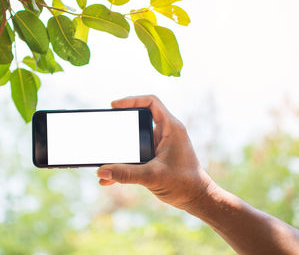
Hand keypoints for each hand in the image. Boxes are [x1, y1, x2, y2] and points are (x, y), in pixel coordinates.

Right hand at [97, 95, 215, 209]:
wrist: (197, 199)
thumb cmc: (184, 183)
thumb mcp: (152, 176)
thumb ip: (126, 174)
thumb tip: (102, 172)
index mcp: (170, 128)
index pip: (151, 102)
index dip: (131, 100)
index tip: (114, 105)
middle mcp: (166, 133)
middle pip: (140, 119)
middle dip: (121, 124)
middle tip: (107, 127)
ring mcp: (160, 146)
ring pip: (136, 139)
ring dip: (121, 147)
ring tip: (105, 153)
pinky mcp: (157, 158)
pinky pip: (137, 155)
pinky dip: (125, 163)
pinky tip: (110, 178)